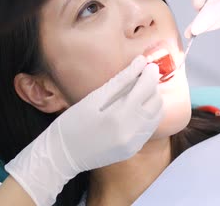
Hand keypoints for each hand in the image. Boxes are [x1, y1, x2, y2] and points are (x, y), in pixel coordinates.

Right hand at [5, 55, 162, 205]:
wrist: (62, 156)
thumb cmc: (72, 123)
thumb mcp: (93, 99)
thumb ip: (119, 81)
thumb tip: (140, 62)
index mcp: (119, 117)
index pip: (146, 89)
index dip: (150, 74)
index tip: (149, 64)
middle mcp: (131, 133)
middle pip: (156, 102)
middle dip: (153, 87)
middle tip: (143, 76)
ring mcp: (134, 144)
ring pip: (157, 116)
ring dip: (153, 101)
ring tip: (140, 91)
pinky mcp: (133, 150)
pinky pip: (149, 128)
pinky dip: (148, 115)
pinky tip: (136, 108)